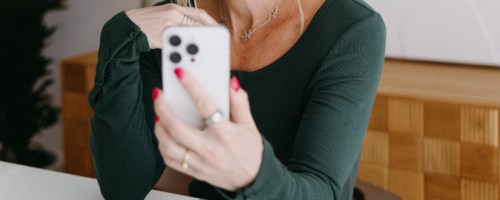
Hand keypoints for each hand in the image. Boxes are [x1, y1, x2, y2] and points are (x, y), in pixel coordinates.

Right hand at [125, 4, 217, 48]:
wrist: (127, 29)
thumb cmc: (146, 25)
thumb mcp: (163, 16)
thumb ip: (177, 21)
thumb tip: (193, 32)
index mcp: (174, 8)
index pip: (199, 13)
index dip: (210, 22)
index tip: (217, 29)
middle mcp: (172, 13)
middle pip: (197, 24)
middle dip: (206, 34)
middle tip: (214, 44)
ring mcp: (167, 23)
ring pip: (187, 34)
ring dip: (194, 44)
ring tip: (201, 52)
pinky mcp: (161, 35)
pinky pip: (176, 43)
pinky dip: (181, 49)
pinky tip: (184, 55)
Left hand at [152, 68, 263, 190]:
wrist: (253, 180)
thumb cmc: (250, 153)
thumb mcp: (249, 125)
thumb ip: (240, 103)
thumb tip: (231, 83)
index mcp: (225, 134)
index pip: (205, 106)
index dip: (191, 86)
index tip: (180, 73)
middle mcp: (210, 149)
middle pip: (178, 128)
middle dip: (163, 108)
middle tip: (158, 95)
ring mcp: (200, 163)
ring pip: (169, 146)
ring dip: (159, 128)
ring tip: (159, 114)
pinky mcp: (194, 172)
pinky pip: (170, 160)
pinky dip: (162, 145)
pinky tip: (164, 134)